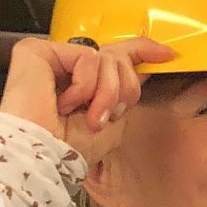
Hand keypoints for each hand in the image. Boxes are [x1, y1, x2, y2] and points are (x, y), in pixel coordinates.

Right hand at [0, 36, 175, 165]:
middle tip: (108, 116)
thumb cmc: (72, 149)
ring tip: (88, 116)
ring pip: (106, 57)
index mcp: (85, 83)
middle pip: (117, 56)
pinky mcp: (38, 50)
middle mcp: (69, 67)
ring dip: (107, 93)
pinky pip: (87, 56)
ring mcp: (54, 57)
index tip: (168, 55)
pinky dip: (86, 86)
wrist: (43, 155)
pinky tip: (64, 104)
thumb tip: (147, 68)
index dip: (143, 51)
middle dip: (124, 89)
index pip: (116, 57)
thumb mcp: (114, 121)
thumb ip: (126, 92)